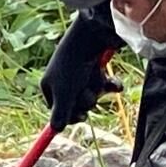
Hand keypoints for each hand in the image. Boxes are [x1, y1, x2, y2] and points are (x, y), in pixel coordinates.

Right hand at [39, 5, 123, 130]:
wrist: (94, 35)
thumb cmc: (74, 66)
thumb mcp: (64, 95)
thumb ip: (60, 115)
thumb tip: (56, 130)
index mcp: (50, 84)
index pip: (57, 109)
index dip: (69, 115)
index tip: (78, 116)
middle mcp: (64, 78)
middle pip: (76, 104)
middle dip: (85, 101)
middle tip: (87, 94)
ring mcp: (82, 73)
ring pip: (92, 95)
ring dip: (96, 91)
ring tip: (97, 80)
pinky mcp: (98, 67)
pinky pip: (106, 85)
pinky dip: (111, 85)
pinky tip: (115, 83)